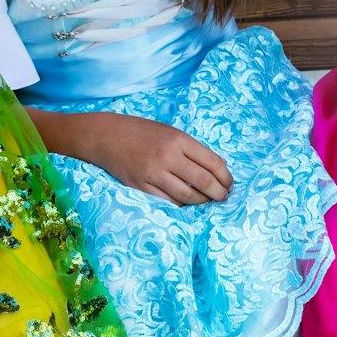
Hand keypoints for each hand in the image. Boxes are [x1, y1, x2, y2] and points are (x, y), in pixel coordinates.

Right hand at [89, 111, 232, 204]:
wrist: (106, 135)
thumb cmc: (142, 132)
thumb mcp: (170, 132)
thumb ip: (192, 149)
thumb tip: (218, 166)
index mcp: (179, 140)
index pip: (213, 163)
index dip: (226, 177)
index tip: (229, 184)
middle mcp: (168, 156)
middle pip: (203, 182)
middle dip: (218, 193)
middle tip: (223, 197)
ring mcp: (153, 173)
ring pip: (187, 196)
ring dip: (201, 202)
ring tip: (207, 201)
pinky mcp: (141, 187)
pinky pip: (168, 202)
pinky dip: (181, 204)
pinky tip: (186, 202)